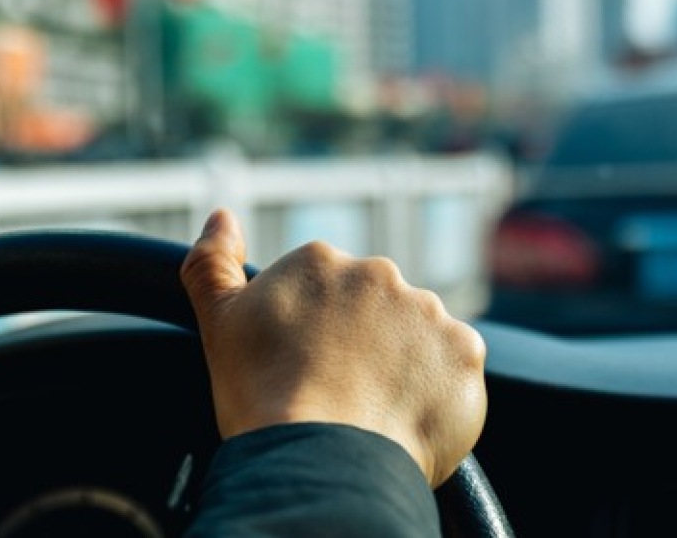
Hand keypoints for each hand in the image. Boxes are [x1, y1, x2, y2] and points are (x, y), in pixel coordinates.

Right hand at [180, 209, 487, 486]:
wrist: (320, 458)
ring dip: (404, 367)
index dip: (317, 337)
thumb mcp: (220, 324)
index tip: (306, 370)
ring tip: (372, 413)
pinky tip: (404, 421)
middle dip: (365, 346)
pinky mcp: (464, 352)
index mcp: (320, 262)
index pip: (326, 294)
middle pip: (376, 311)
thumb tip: (221, 217)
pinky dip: (438, 394)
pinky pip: (455, 370)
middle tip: (340, 394)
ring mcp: (427, 311)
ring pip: (418, 338)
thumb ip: (212, 263)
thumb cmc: (263, 395)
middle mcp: (380, 274)